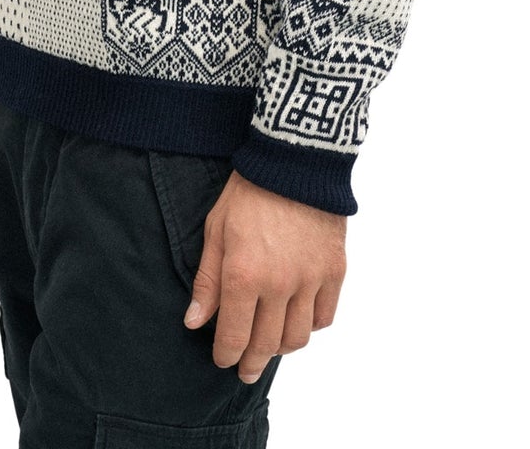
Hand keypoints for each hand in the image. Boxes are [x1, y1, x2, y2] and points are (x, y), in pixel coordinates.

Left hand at [184, 170, 346, 382]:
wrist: (294, 160)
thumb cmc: (249, 191)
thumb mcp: (216, 230)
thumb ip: (207, 280)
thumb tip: (194, 322)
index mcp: (244, 276)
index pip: (233, 337)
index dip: (226, 355)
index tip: (222, 360)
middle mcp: (278, 285)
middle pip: (266, 345)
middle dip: (251, 363)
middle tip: (245, 369)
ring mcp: (310, 280)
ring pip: (297, 338)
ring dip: (281, 348)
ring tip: (272, 346)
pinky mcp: (334, 270)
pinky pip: (325, 316)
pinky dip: (311, 325)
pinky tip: (299, 318)